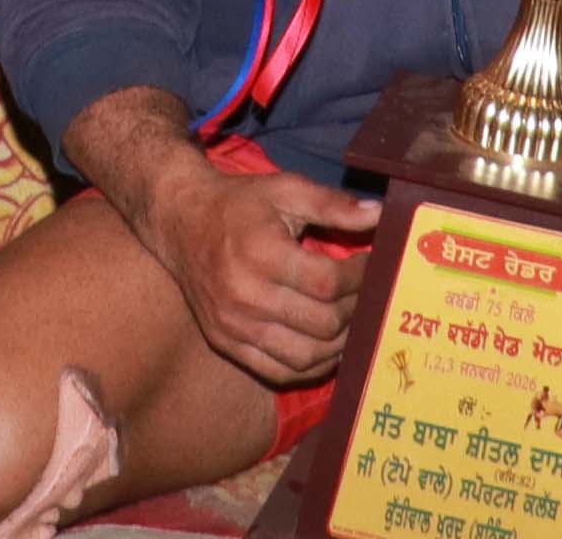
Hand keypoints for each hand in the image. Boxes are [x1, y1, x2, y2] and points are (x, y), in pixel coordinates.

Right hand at [144, 159, 375, 392]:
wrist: (181, 222)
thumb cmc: (239, 204)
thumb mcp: (285, 189)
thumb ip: (333, 204)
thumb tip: (379, 216)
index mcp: (261, 253)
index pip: (327, 283)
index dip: (361, 278)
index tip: (375, 265)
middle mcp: (244, 296)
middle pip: (322, 323)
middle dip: (356, 309)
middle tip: (368, 293)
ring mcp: (233, 326)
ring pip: (306, 356)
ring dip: (340, 343)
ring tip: (352, 319)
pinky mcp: (226, 343)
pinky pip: (279, 371)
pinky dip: (311, 366)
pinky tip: (327, 346)